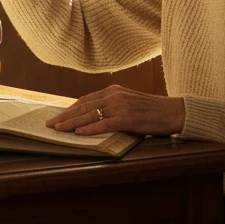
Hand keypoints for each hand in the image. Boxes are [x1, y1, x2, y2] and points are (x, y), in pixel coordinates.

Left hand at [45, 85, 185, 137]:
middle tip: (49, 124)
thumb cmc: (152, 110)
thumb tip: (94, 117)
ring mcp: (121, 106)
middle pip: (83, 106)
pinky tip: (78, 133)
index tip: (57, 116)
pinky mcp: (128, 118)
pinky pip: (104, 124)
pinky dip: (90, 129)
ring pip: (90, 115)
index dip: (69, 109)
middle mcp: (115, 95)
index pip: (85, 99)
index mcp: (114, 90)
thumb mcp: (129, 103)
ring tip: (57, 129)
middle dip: (64, 116)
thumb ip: (112, 107)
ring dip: (71, 123)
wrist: (174, 111)